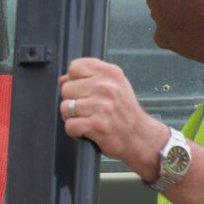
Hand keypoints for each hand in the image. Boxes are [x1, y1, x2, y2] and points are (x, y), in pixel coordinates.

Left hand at [60, 57, 169, 179]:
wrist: (141, 137)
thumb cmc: (125, 112)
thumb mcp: (115, 85)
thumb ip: (90, 78)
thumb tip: (63, 79)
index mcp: (110, 73)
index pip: (75, 67)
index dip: (73, 80)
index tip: (82, 89)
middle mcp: (106, 86)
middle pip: (66, 88)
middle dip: (72, 101)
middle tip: (87, 109)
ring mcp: (101, 106)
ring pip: (65, 108)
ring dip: (72, 117)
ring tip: (87, 119)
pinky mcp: (97, 125)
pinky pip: (70, 125)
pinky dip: (74, 131)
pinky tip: (86, 130)